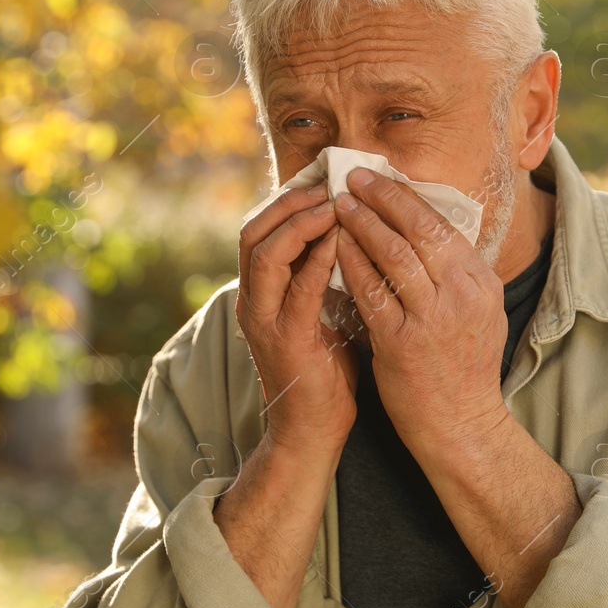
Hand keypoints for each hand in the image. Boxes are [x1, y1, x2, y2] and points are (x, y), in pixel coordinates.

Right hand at [235, 183, 358, 452]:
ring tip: (332, 203)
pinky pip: (297, 290)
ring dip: (299, 222)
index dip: (287, 198)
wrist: (313, 430)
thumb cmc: (325, 370)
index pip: (261, 228)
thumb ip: (326, 275)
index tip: (323, 177)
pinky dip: (317, 259)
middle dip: (289, 201)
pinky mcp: (286, 341)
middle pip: (253, 231)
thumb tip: (355, 231)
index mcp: (261, 292)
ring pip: (264, 253)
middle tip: (327, 183)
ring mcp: (264, 321)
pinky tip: (340, 240)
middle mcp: (254, 301)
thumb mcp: (323, 311)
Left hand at [332, 167, 508, 452]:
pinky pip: (370, 292)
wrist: (462, 427)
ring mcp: (432, 319)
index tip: (383, 178)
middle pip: (419, 230)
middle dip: (383, 197)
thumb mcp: (480, 314)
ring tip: (338, 203)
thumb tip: (429, 233)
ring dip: (362, 222)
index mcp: (481, 284)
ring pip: (393, 254)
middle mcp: (462, 295)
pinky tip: (333, 246)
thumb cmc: (464, 369)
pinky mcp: (401, 343)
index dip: (408, 198)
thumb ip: (458, 275)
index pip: (442, 226)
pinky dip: (350, 263)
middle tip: (354, 177)